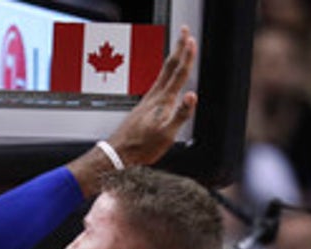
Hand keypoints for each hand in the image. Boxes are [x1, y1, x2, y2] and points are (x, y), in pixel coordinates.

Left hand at [105, 26, 198, 166]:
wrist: (118, 154)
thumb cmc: (141, 147)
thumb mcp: (166, 135)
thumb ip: (180, 114)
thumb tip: (192, 95)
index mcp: (162, 102)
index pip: (178, 74)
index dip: (187, 57)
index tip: (191, 40)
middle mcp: (154, 97)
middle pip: (169, 67)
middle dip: (179, 48)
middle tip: (184, 32)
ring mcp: (147, 101)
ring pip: (163, 74)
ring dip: (172, 59)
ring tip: (178, 49)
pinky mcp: (143, 108)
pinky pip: (158, 83)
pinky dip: (165, 74)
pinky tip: (164, 78)